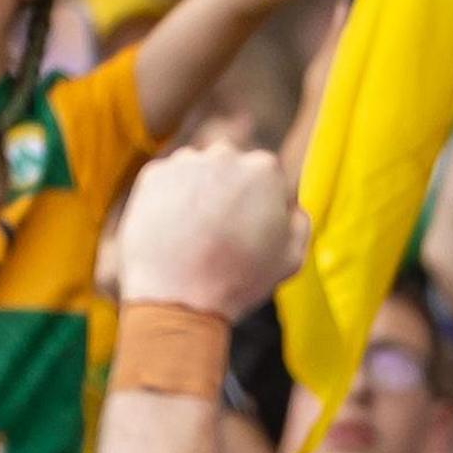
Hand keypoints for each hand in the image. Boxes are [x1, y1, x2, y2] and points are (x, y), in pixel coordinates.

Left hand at [114, 143, 304, 318]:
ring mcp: (185, 162)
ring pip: (197, 171)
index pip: (266, 177)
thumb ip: (300, 223)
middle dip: (228, 191)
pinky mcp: (152, 175)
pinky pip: (167, 181)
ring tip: (194, 234)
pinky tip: (172, 231)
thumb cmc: (238, 281)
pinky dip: (169, 199)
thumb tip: (291, 208)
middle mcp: (225, 154)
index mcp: (265, 168)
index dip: (260, 205)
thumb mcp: (292, 257)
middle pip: (230, 166)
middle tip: (220, 232)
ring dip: (198, 192)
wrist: (177, 299)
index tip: (249, 230)